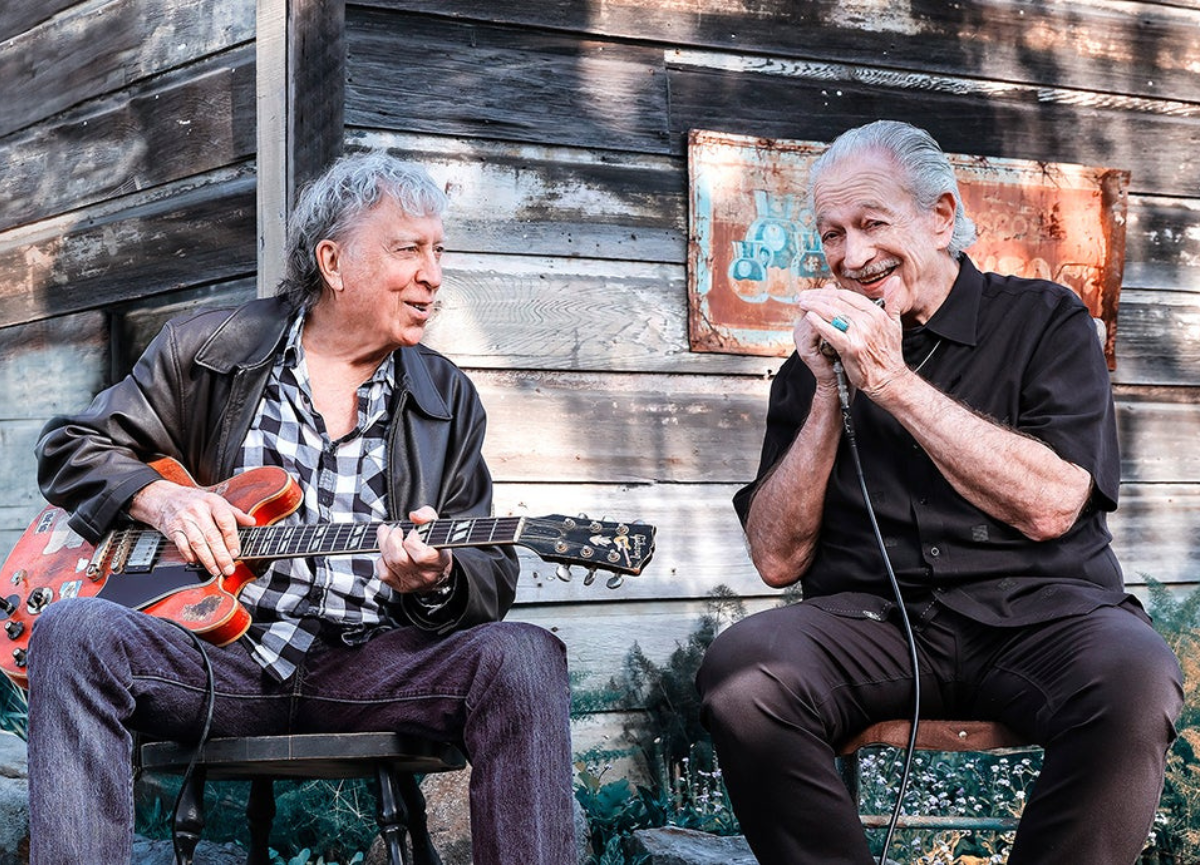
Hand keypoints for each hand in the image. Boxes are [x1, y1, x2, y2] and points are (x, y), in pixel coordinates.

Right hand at [129, 479, 255, 575]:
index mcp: (213, 502)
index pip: (225, 521)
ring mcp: (184, 520)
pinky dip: (190, 556)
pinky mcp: (173, 530)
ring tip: (216, 570)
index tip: (236, 552)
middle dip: (221, 555)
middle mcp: (198, 510)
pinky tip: (197, 562)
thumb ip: (235, 513)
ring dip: (208, 559)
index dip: (232, 538)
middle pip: (212, 535)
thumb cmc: (196, 502)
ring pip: (197, 543)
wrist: (166, 498)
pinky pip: (182, 546)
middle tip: (228, 568)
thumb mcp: (217, 502)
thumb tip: (252, 522)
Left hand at [375, 506, 452, 593]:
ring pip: (391, 563)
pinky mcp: (400, 586)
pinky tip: (387, 553)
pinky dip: (382, 561)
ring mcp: (412, 583)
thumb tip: (414, 516)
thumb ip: (428, 516)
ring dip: (384, 545)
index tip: (414, 532)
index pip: (422, 556)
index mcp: (439, 562)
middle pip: (400, 559)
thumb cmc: (436, 548)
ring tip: (386, 534)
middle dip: (393, 540)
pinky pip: (384, 574)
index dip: (413, 541)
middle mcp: (425, 575)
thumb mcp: (437, 528)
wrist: (437, 573)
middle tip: (395, 530)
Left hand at [796, 287, 905, 393]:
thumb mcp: (894, 324)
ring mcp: (860, 334)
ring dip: (813, 306)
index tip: (817, 292)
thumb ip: (892, 301)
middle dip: (817, 297)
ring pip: (832, 313)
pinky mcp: (851, 348)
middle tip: (803, 296)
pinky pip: (830, 332)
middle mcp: (869, 321)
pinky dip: (818, 323)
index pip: (848, 296)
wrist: (889, 379)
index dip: (829, 292)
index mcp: (877, 313)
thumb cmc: (889, 353)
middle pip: (837, 302)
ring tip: (802, 304)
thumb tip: (894, 280)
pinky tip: (808, 317)